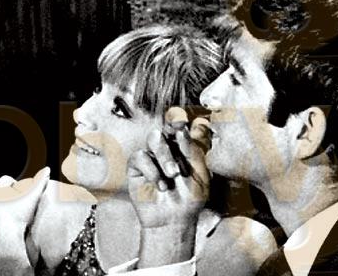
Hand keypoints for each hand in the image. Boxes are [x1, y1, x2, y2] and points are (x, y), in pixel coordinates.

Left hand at [0, 167, 50, 275]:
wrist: (4, 245)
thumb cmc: (18, 221)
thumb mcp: (31, 200)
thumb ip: (39, 183)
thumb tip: (47, 169)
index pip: (7, 180)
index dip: (16, 186)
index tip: (21, 195)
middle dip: (5, 196)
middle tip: (16, 207)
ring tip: (6, 216)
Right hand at [127, 108, 209, 266]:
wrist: (174, 219)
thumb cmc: (190, 199)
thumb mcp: (200, 174)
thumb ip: (194, 151)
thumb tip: (187, 128)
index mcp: (184, 146)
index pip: (181, 126)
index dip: (180, 118)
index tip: (183, 120)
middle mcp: (168, 147)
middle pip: (166, 127)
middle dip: (173, 130)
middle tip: (179, 135)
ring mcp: (152, 155)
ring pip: (154, 138)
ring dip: (165, 155)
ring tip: (173, 174)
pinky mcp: (137, 166)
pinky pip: (140, 157)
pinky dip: (152, 171)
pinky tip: (161, 185)